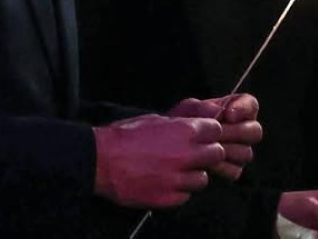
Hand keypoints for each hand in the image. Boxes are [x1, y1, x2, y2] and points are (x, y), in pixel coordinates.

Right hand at [92, 114, 224, 208]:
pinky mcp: (167, 198)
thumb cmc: (124, 136)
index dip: (209, 132)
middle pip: (217, 154)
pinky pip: (185, 195)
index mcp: (183, 131)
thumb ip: (177, 126)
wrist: (100, 160)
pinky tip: (166, 182)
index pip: (216, 130)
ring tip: (178, 171)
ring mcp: (177, 178)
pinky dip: (179, 190)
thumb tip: (192, 128)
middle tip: (195, 155)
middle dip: (208, 153)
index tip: (203, 136)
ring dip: (194, 174)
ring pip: (203, 178)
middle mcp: (185, 154)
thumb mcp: (153, 120)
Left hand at [169, 94, 262, 180]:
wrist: (171, 146)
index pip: (251, 105)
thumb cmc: (183, 123)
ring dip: (225, 150)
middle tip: (216, 134)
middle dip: (235, 133)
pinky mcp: (232, 170)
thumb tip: (219, 112)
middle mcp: (242, 130)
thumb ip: (204, 107)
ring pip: (245, 152)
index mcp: (235, 109)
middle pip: (255, 131)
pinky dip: (219, 167)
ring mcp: (240, 151)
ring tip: (206, 148)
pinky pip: (234, 170)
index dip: (244, 109)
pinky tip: (205, 162)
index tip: (228, 114)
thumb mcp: (189, 109)